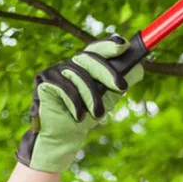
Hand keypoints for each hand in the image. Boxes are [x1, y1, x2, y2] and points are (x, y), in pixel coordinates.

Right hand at [15, 35, 144, 172]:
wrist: (64, 137)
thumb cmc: (86, 116)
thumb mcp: (107, 98)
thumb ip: (119, 82)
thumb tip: (139, 68)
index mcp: (85, 65)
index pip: (97, 49)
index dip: (109, 44)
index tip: (124, 44)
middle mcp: (69, 63)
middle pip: (89, 58)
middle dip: (107, 72)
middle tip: (122, 87)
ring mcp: (55, 70)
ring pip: (78, 74)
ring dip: (91, 97)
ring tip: (97, 114)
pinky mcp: (43, 80)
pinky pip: (63, 86)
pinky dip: (74, 102)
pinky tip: (78, 115)